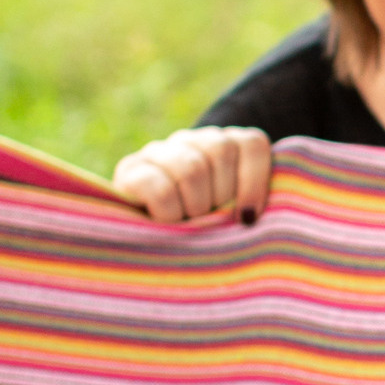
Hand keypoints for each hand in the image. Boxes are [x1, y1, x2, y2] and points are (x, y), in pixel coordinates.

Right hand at [113, 126, 271, 224]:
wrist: (146, 244)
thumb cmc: (203, 234)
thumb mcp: (232, 218)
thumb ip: (248, 206)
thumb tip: (252, 216)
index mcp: (224, 145)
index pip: (251, 143)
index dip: (255, 180)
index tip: (248, 217)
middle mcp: (191, 140)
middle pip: (220, 150)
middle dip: (221, 197)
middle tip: (210, 221)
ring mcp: (158, 151)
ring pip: (191, 168)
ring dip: (195, 206)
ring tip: (189, 224)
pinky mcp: (129, 170)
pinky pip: (160, 188)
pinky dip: (169, 214)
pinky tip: (166, 225)